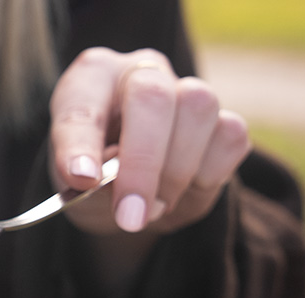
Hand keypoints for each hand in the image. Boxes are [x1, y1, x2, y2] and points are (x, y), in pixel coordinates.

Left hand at [48, 48, 249, 236]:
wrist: (132, 199)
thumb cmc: (94, 182)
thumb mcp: (74, 189)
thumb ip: (81, 182)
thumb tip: (94, 179)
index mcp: (92, 80)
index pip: (82, 103)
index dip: (80, 143)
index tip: (81, 180)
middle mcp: (142, 74)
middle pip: (152, 94)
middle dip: (142, 161)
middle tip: (130, 215)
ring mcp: (187, 92)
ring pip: (198, 107)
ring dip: (176, 171)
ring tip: (155, 206)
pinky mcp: (224, 121)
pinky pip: (230, 136)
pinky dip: (208, 175)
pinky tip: (184, 191)